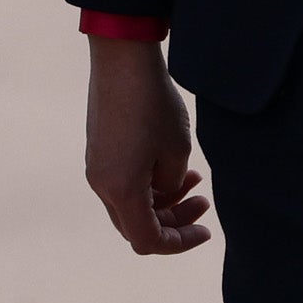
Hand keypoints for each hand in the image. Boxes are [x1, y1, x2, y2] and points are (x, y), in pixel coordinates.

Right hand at [84, 35, 210, 254]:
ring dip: (164, 199)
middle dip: (173, 220)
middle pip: (137, 225)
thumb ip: (172, 184)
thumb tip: (164, 189)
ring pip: (131, 203)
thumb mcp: (177, 150)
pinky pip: (123, 182)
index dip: (179, 243)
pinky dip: (149, 182)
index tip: (205, 231)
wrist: (122, 59)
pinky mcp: (99, 150)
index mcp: (121, 191)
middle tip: (204, 203)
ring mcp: (97, 167)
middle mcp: (102, 184)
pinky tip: (173, 162)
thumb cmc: (153, 103)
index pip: (149, 240)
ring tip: (195, 178)